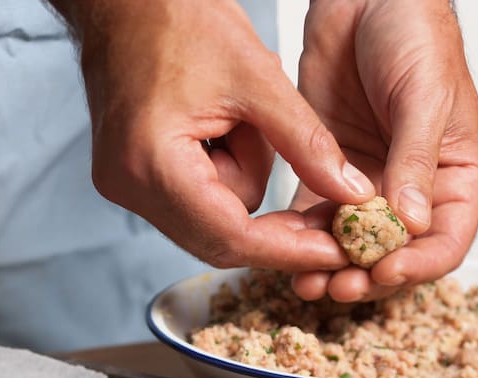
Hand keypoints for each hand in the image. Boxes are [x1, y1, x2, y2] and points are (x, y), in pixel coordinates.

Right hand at [48, 0, 374, 271]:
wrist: (125, 0)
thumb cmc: (177, 19)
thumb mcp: (258, 79)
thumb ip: (308, 144)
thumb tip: (351, 193)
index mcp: (153, 162)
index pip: (231, 236)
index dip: (289, 249)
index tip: (335, 252)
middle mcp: (129, 185)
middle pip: (219, 239)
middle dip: (273, 224)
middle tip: (325, 211)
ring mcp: (125, 184)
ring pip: (212, 220)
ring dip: (244, 181)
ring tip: (244, 122)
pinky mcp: (133, 177)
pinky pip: (196, 201)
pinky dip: (224, 174)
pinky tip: (226, 130)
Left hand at [291, 0, 477, 300]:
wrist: (365, 1)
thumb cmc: (413, 34)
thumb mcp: (425, 96)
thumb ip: (416, 160)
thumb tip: (412, 222)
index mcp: (453, 176)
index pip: (445, 240)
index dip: (418, 264)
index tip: (385, 270)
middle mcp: (410, 189)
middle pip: (394, 253)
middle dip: (366, 275)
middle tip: (338, 287)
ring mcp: (367, 184)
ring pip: (351, 244)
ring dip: (329, 267)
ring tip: (306, 284)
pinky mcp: (326, 173)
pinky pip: (315, 216)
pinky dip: (302, 238)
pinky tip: (283, 250)